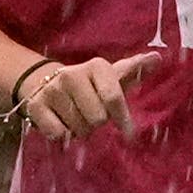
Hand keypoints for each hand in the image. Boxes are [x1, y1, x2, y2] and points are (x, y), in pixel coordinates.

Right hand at [11, 54, 143, 143]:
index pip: (113, 98)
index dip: (123, 119)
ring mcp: (52, 90)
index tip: (128, 135)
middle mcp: (72, 75)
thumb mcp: (111, 77)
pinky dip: (62, 134)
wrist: (43, 82)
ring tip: (76, 118)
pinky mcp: (35, 106)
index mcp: (96, 66)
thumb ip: (135, 70)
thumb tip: (157, 58)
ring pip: (78, 128)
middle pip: (97, 119)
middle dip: (97, 123)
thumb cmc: (89, 85)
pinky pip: (58, 134)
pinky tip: (60, 122)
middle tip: (91, 115)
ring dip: (80, 130)